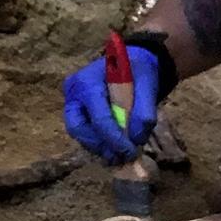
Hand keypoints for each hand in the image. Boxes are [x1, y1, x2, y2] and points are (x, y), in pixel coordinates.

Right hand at [63, 44, 161, 164]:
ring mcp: (72, 103)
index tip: (130, 153)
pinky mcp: (77, 113)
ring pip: (79, 134)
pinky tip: (115, 148)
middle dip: (101, 146)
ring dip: (100, 148)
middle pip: (78, 128)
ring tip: (121, 155)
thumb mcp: (148, 84)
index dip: (114, 139)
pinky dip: (99, 145)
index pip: (98, 117)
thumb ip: (145, 111)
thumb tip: (136, 139)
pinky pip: (84, 134)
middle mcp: (74, 92)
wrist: (132, 64)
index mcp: (88, 81)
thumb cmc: (138, 71)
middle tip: (122, 157)